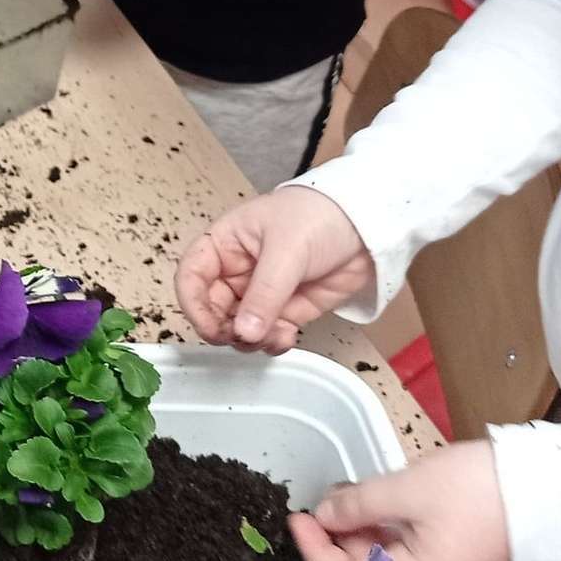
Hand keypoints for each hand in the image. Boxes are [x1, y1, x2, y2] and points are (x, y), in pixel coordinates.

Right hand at [175, 184, 374, 352]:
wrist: (368, 226)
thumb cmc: (317, 218)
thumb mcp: (286, 250)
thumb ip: (264, 294)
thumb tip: (243, 333)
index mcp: (224, 244)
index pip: (192, 276)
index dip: (192, 304)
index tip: (209, 328)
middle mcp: (236, 270)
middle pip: (212, 309)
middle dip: (224, 329)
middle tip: (245, 338)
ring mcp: (260, 293)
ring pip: (238, 327)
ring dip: (250, 340)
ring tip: (274, 336)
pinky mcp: (286, 310)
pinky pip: (267, 334)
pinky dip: (272, 343)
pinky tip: (286, 337)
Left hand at [290, 444, 510, 560]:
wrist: (546, 493)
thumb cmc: (477, 491)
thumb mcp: (408, 490)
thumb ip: (360, 506)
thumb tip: (324, 517)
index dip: (313, 550)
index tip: (296, 518)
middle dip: (331, 548)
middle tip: (319, 508)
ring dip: (354, 540)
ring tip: (345, 499)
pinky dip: (378, 538)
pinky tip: (371, 508)